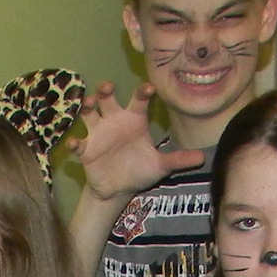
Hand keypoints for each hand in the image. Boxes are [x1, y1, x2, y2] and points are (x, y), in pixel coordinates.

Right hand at [69, 82, 202, 202]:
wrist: (119, 189)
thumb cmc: (140, 171)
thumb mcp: (160, 166)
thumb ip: (178, 160)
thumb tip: (202, 158)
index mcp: (135, 120)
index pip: (139, 100)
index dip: (142, 92)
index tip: (148, 88)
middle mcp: (115, 121)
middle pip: (108, 99)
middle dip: (105, 91)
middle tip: (107, 87)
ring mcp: (98, 134)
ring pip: (89, 114)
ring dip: (87, 107)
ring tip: (88, 105)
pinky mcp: (86, 150)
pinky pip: (78, 144)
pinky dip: (75, 143)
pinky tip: (74, 144)